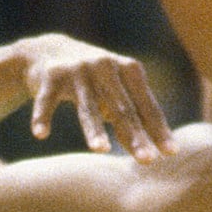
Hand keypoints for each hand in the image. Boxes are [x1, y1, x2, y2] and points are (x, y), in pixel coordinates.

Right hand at [15, 36, 174, 159]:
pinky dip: (42, 117)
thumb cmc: (93, 78)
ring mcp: (77, 71)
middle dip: (135, 135)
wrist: (49, 50)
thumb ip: (132, 116)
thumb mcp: (115, 91)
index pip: (146, 105)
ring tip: (102, 150)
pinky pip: (46, 101)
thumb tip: (152, 154)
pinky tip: (40, 134)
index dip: (158, 129)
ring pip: (87, 106)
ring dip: (94, 129)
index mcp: (128, 69)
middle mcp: (105, 66)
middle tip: (146, 160)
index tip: (170, 153)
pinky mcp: (50, 76)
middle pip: (122, 108)